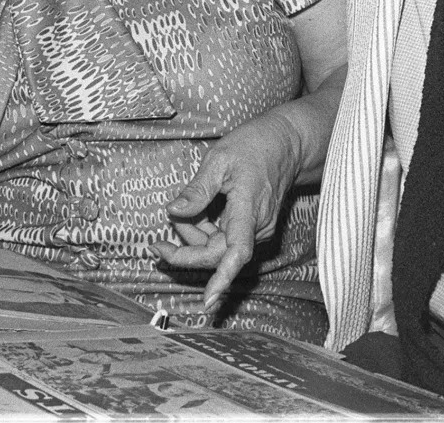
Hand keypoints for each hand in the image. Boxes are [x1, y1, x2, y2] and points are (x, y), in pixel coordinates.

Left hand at [151, 110, 300, 310]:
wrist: (286, 142)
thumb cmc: (254, 145)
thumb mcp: (219, 159)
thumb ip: (197, 189)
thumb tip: (173, 212)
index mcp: (248, 209)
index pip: (237, 252)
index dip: (222, 277)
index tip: (208, 300)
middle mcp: (257, 226)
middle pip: (217, 253)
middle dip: (186, 249)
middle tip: (157, 243)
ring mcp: (258, 228)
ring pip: (219, 247)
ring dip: (195, 236)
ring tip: (180, 212)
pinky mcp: (254, 226)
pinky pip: (226, 238)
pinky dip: (207, 230)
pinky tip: (197, 213)